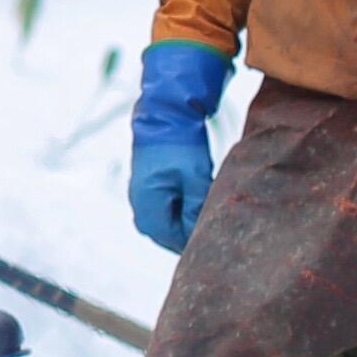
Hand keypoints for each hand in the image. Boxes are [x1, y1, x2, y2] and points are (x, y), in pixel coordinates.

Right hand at [128, 42, 231, 254]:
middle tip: (216, 231)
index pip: (173, 239)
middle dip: (189, 234)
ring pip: (167, 221)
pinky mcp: (148, 186)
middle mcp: (140, 205)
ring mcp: (142, 195)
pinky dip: (180, 210)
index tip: (216, 240)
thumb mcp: (196, 179)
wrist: (164, 113)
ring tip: (209, 215)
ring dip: (185, 221)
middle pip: (167, 234)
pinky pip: (165, 208)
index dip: (194, 243)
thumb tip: (200, 233)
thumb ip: (197, 210)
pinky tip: (197, 202)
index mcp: (148, 207)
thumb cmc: (180, 144)